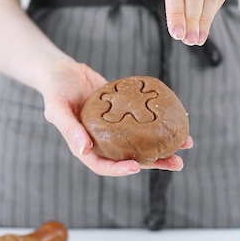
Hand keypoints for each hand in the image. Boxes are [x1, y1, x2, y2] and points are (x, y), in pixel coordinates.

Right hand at [42, 57, 191, 175]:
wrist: (61, 70)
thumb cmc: (54, 90)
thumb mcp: (56, 109)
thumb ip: (69, 129)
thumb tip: (84, 150)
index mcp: (85, 145)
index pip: (103, 165)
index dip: (120, 169)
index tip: (137, 167)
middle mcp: (102, 140)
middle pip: (130, 157)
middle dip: (154, 162)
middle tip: (177, 162)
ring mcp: (114, 127)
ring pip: (140, 140)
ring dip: (162, 144)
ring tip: (185, 144)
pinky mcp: (123, 110)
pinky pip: (141, 118)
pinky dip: (156, 120)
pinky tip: (173, 118)